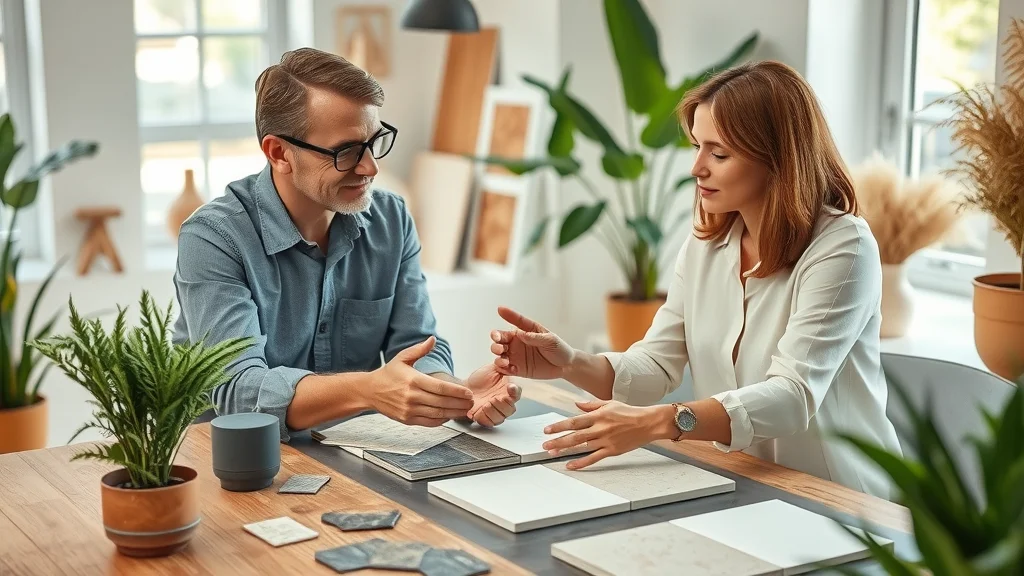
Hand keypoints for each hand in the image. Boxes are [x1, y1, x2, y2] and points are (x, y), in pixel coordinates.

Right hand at [369, 336, 474, 425]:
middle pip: (442, 402)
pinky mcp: (407, 419)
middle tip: (471, 402)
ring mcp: (409, 410)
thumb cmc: (388, 374)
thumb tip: (433, 339)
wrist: (370, 391)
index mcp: (413, 380)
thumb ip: (420, 349)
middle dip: (460, 403)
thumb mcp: (402, 358)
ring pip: (437, 414)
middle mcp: (412, 396)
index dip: (457, 391)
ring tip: (465, 410)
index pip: (440, 387)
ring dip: (454, 413)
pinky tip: (450, 415)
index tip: (468, 392)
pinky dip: (442, 420)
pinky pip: (429, 422)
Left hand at [464, 364, 521, 426]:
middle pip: (510, 409)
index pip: (517, 393)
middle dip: (503, 405)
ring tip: (485, 404)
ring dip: (493, 412)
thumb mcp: (492, 369)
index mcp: (508, 390)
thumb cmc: (480, 379)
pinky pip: (488, 423)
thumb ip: (501, 367)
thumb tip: (506, 363)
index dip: (515, 392)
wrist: (464, 387)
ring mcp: (494, 411)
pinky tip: (478, 411)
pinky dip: (483, 418)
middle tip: (495, 398)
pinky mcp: (484, 417)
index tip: (510, 387)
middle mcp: (503, 402)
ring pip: (500, 418)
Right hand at [490, 306, 574, 378]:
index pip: (514, 321)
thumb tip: (521, 334)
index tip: (500, 309)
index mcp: (525, 331)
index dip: (507, 315)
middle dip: (496, 341)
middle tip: (501, 347)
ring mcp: (516, 356)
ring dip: (498, 357)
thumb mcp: (550, 340)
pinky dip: (503, 369)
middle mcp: (517, 342)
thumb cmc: (559, 348)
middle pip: (500, 339)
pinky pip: (505, 369)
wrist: (566, 366)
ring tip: (505, 361)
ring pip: (499, 354)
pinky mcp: (517, 369)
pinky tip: (510, 369)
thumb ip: (535, 337)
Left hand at [540, 400, 665, 469]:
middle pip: (575, 436)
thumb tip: (576, 404)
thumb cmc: (630, 412)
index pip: (574, 421)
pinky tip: (570, 465)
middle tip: (545, 445)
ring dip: (566, 450)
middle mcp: (600, 428)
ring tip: (552, 453)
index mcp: (599, 416)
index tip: (547, 430)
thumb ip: (591, 405)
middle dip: (558, 440)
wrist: (648, 423)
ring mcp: (606, 440)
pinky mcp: (612, 450)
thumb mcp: (609, 403)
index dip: (559, 426)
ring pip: (582, 447)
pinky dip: (581, 463)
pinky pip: (594, 458)